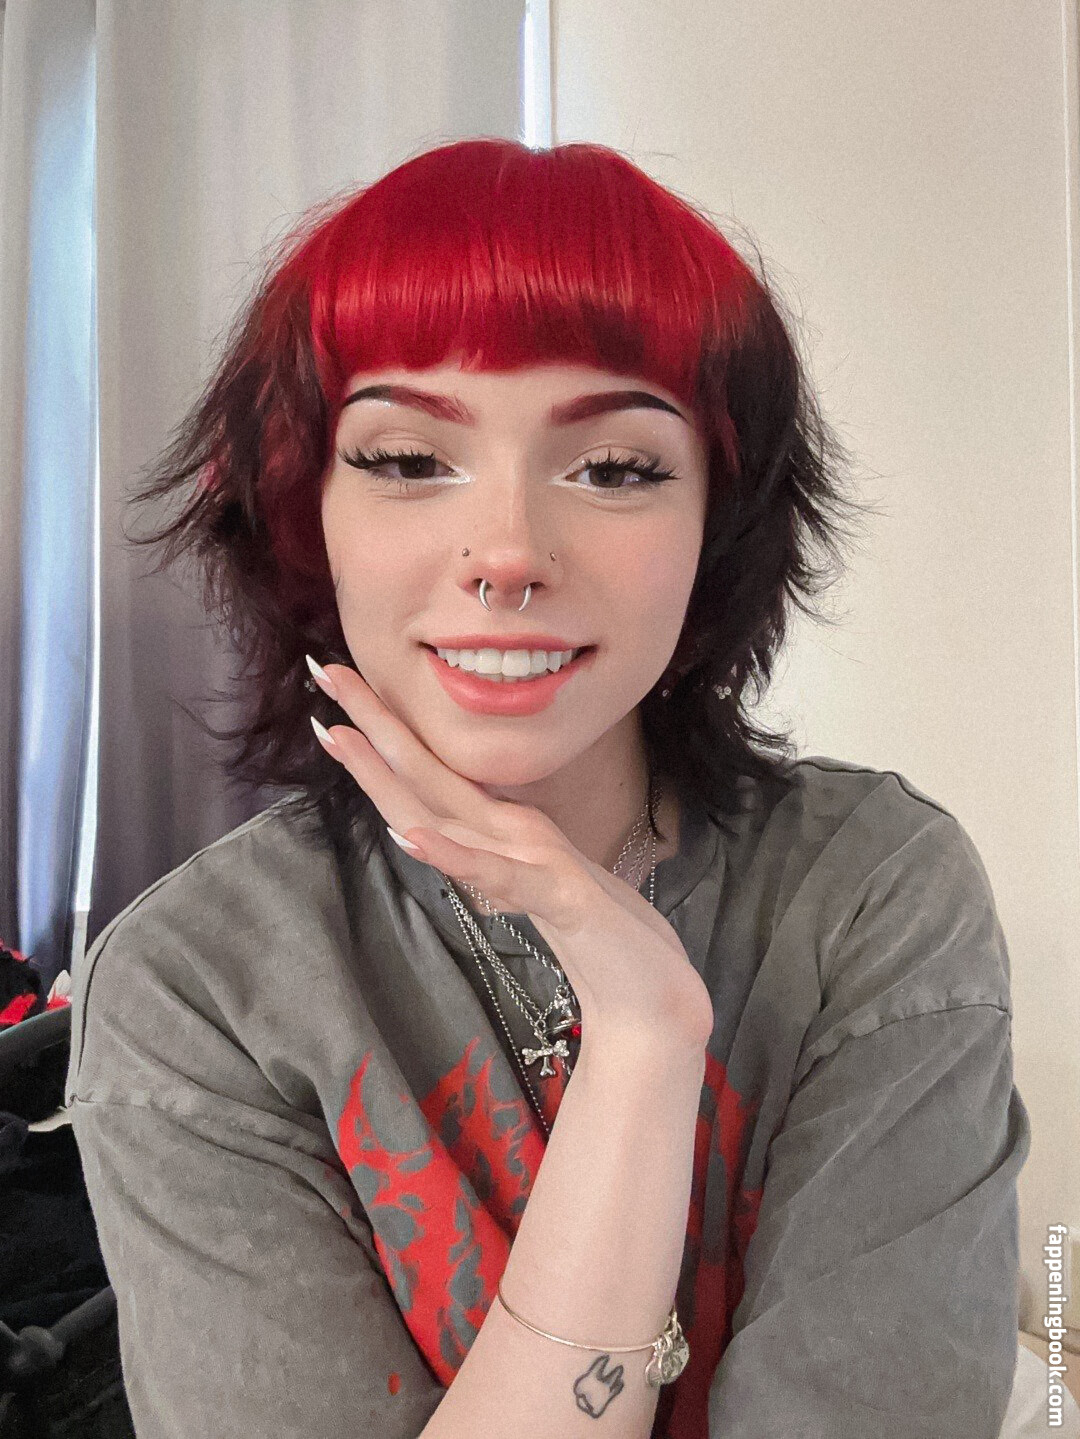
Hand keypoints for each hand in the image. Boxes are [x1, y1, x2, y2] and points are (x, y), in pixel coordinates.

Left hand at [308, 660, 713, 1047]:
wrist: (660, 1004)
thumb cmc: (603, 948)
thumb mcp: (535, 900)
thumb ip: (493, 866)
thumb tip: (437, 839)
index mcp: (506, 838)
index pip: (432, 786)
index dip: (381, 745)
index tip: (330, 705)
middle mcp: (518, 840)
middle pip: (431, 780)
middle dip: (375, 727)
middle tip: (325, 672)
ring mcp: (541, 866)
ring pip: (452, 813)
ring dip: (395, 772)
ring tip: (343, 733)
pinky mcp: (567, 902)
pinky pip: (502, 878)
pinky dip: (457, 855)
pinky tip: (412, 836)